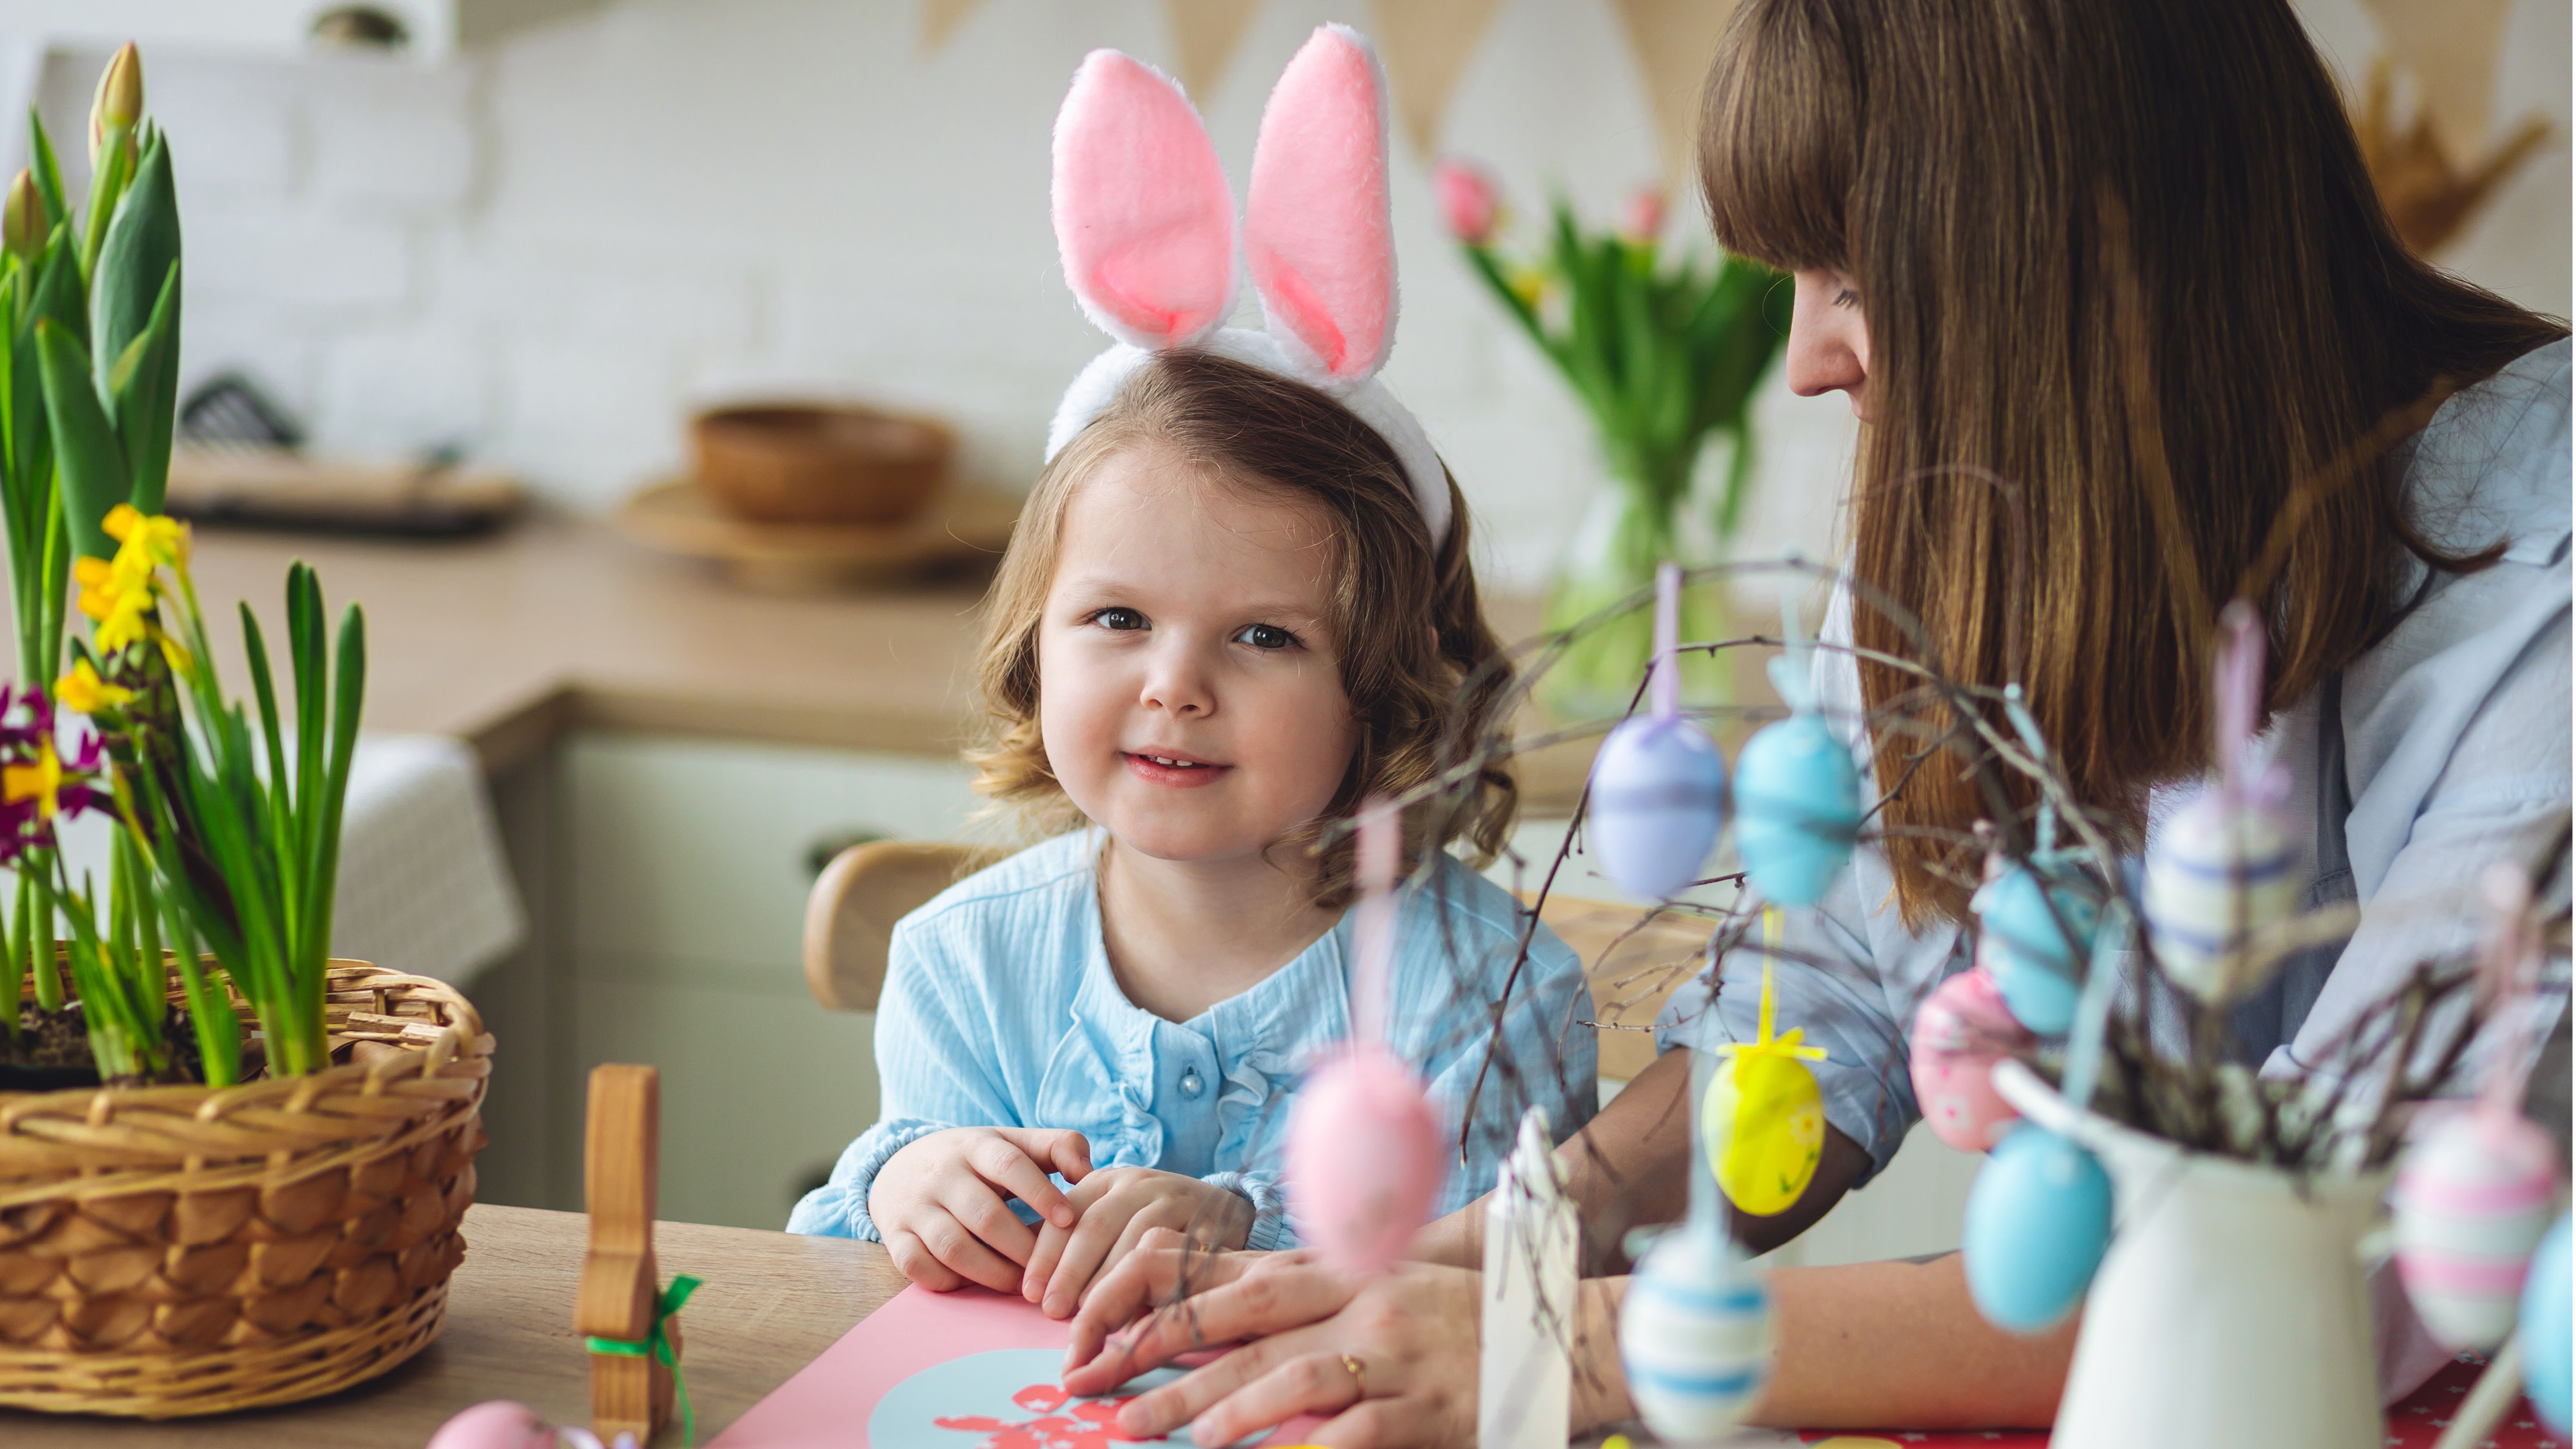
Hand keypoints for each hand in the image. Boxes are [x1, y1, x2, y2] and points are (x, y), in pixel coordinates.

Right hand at [870, 1126, 1093, 1292]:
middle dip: (1023, 1248)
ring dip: (992, 1273)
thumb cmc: (974, 1161)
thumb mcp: (1011, 1142)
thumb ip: (1057, 1147)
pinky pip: (917, 1266)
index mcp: (976, 1145)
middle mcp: (942, 1173)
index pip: (1010, 1164)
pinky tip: (973, 1283)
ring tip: (1022, 1284)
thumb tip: (1090, 1172)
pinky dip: (948, 1280)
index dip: (1040, 1193)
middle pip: (985, 1216)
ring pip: (953, 1247)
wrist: (899, 1165)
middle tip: (1051, 1271)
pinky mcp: (894, 1235)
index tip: (1068, 1220)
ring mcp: (915, 1206)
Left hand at [1023, 1168, 1253, 1317]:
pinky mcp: (1211, 1224)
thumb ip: (1071, 1241)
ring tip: (1091, 1317)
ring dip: (1111, 1282)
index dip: (1045, 1255)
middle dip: (1070, 1272)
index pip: (1067, 1215)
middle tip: (1052, 1311)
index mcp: (1107, 1180)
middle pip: (1097, 1226)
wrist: (1221, 1205)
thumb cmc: (1149, 1219)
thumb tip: (1028, 1286)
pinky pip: (1181, 1256)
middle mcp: (1140, 1184)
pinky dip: (1159, 1288)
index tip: (1031, 1293)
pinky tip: (1142, 1315)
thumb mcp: (1109, 1213)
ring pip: (1137, 1241)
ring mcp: (1178, 1201)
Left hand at [1061, 1228, 1482, 1448]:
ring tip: (1186, 1439)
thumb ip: (1314, 1294)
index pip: (1242, 1288)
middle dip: (1177, 1370)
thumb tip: (1232, 1308)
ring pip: (1298, 1379)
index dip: (1173, 1316)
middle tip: (1119, 1406)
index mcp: (1348, 1274)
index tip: (1115, 1346)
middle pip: (1251, 1334)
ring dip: (1236, 1409)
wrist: (1554, 1339)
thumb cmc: (1457, 1318)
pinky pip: (1357, 1432)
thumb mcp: (1384, 1286)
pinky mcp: (1426, 1407)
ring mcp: (1396, 1357)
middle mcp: (1365, 1306)